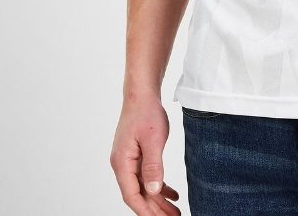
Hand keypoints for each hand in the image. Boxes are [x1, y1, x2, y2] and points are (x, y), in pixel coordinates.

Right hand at [110, 93, 180, 214]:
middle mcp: (123, 165)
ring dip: (158, 201)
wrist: (142, 94)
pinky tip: (172, 194)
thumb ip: (153, 166)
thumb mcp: (153, 139)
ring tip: (175, 212)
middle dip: (155, 210)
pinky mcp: (137, 156)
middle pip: (138, 195)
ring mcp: (129, 161)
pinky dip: (159, 186)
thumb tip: (153, 191)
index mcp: (122, 163)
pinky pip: (147, 177)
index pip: (132, 195)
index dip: (145, 211)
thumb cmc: (146, 113)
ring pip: (144, 187)